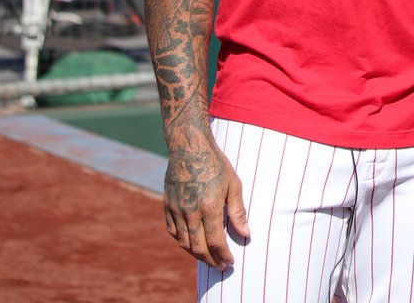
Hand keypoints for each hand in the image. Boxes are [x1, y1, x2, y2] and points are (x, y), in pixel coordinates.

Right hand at [163, 141, 249, 269]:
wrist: (189, 148)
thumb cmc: (216, 164)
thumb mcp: (234, 185)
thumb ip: (238, 212)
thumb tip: (246, 234)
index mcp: (209, 207)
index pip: (216, 242)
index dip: (223, 256)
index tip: (230, 262)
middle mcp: (190, 212)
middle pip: (198, 247)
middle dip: (211, 261)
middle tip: (221, 266)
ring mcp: (176, 210)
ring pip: (184, 243)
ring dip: (196, 254)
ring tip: (209, 258)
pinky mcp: (167, 206)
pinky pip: (172, 232)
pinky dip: (182, 242)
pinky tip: (191, 244)